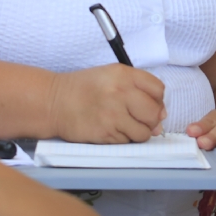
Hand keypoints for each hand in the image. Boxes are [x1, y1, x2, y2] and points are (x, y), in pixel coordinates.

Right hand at [47, 65, 166, 142]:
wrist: (54, 102)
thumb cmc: (83, 89)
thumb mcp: (111, 76)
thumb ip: (138, 89)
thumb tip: (161, 116)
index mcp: (123, 74)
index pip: (158, 90)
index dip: (157, 100)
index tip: (149, 104)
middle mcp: (120, 92)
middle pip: (155, 113)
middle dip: (151, 120)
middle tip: (139, 119)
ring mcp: (113, 114)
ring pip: (144, 132)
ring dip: (138, 132)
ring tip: (123, 125)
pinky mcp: (106, 133)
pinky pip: (127, 141)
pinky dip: (123, 139)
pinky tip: (111, 129)